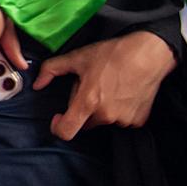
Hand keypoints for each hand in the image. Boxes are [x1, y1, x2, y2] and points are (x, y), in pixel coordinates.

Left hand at [36, 30, 175, 138]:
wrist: (149, 55)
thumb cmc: (113, 54)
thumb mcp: (77, 57)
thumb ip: (51, 70)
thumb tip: (37, 84)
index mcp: (88, 102)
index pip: (66, 131)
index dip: (57, 127)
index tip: (58, 117)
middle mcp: (106, 115)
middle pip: (84, 121)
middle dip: (82, 108)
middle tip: (90, 87)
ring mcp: (124, 120)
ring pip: (102, 120)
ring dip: (100, 109)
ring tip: (108, 87)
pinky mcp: (139, 120)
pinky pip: (120, 120)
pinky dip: (117, 110)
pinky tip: (121, 92)